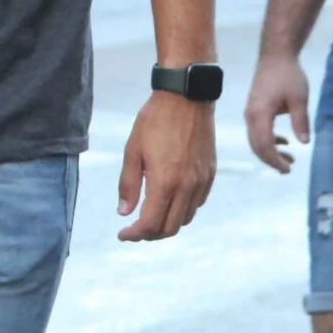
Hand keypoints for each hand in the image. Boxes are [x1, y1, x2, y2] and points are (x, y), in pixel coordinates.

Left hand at [117, 92, 215, 240]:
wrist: (187, 97)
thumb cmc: (155, 121)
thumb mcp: (132, 150)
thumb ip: (128, 185)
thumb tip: (124, 212)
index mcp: (165, 182)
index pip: (150, 224)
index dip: (134, 234)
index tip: (123, 234)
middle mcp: (186, 187)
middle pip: (170, 228)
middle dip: (150, 234)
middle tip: (135, 229)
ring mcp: (201, 181)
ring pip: (185, 218)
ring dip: (167, 223)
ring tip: (151, 215)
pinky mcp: (210, 174)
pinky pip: (197, 203)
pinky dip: (183, 209)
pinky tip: (170, 199)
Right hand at [244, 52, 312, 172]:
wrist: (276, 56)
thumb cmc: (288, 75)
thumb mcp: (299, 98)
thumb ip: (301, 121)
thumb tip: (304, 143)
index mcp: (260, 114)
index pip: (263, 145)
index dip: (274, 160)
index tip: (288, 169)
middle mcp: (251, 115)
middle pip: (256, 146)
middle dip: (271, 160)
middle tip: (288, 170)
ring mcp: (250, 112)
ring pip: (256, 140)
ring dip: (271, 152)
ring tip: (289, 160)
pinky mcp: (254, 109)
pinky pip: (258, 131)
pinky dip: (269, 141)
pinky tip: (285, 142)